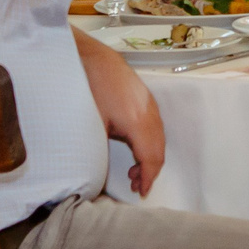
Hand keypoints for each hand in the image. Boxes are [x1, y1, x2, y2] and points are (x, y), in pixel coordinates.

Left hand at [79, 36, 165, 195]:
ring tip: (133, 169)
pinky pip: (155, 127)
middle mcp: (150, 114)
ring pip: (158, 139)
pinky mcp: (146, 99)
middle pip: (158, 150)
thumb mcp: (93, 124)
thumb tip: (101, 170)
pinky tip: (135, 147)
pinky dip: (149, 142)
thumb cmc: (90, 86)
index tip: (141, 191)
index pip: (150, 158)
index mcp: (138, 122)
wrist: (92, 57)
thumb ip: (101, 148)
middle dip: (150, 170)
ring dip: (150, 157)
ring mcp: (150, 105)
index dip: (147, 178)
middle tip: (136, 184)